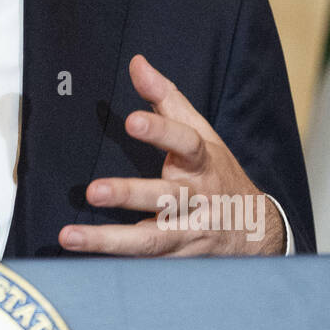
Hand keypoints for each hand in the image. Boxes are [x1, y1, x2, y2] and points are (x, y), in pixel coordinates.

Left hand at [59, 55, 284, 256]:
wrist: (258, 232)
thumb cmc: (217, 175)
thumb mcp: (200, 134)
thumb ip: (166, 99)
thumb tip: (137, 63)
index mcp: (202, 162)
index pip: (185, 142)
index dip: (161, 130)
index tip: (132, 121)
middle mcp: (197, 199)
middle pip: (166, 197)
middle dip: (131, 194)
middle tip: (95, 190)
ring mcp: (189, 235)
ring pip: (151, 241)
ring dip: (109, 241)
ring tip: (71, 236)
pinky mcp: (179, 262)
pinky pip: (146, 266)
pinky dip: (117, 266)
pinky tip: (83, 265)